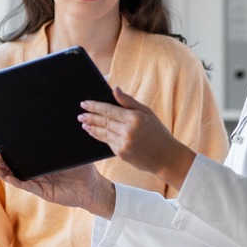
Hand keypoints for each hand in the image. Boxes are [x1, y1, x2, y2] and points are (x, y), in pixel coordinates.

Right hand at [0, 151, 115, 218]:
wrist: (93, 187)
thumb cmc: (84, 169)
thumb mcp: (73, 152)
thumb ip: (64, 142)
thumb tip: (58, 124)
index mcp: (45, 162)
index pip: (26, 156)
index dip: (13, 151)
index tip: (2, 144)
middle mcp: (40, 173)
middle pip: (18, 166)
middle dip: (5, 161)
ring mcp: (41, 183)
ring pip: (18, 177)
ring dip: (6, 172)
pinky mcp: (44, 192)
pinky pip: (27, 187)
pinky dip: (16, 182)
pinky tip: (7, 177)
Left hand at [79, 86, 196, 189]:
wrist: (166, 157)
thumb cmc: (158, 132)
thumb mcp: (147, 112)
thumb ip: (129, 101)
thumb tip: (115, 89)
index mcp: (134, 118)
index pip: (109, 110)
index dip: (95, 106)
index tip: (85, 103)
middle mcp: (127, 131)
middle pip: (103, 121)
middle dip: (90, 117)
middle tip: (80, 113)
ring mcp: (123, 143)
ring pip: (103, 132)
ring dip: (92, 127)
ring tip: (83, 122)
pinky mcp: (121, 153)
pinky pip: (107, 142)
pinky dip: (99, 136)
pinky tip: (93, 132)